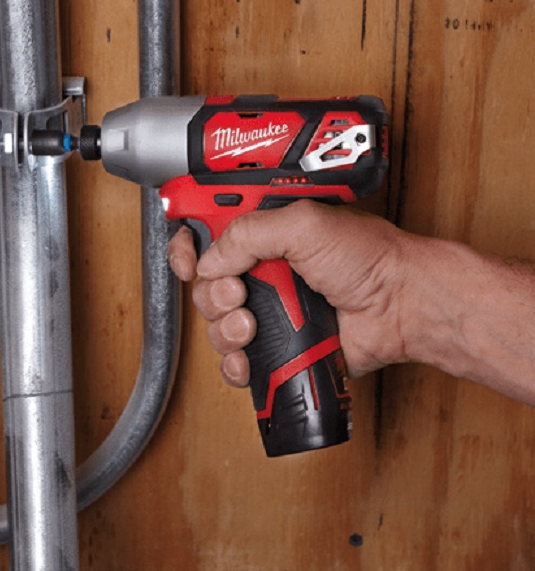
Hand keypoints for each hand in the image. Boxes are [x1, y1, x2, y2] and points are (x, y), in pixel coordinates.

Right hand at [168, 200, 409, 386]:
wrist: (401, 306)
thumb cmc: (369, 257)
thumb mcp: (304, 224)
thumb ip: (249, 232)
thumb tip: (211, 259)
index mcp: (264, 232)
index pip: (206, 233)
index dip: (187, 247)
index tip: (188, 262)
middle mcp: (263, 269)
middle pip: (205, 285)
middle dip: (213, 294)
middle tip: (239, 293)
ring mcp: (270, 309)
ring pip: (217, 325)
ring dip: (225, 328)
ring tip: (253, 324)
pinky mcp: (279, 344)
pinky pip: (238, 360)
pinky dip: (235, 363)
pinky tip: (248, 357)